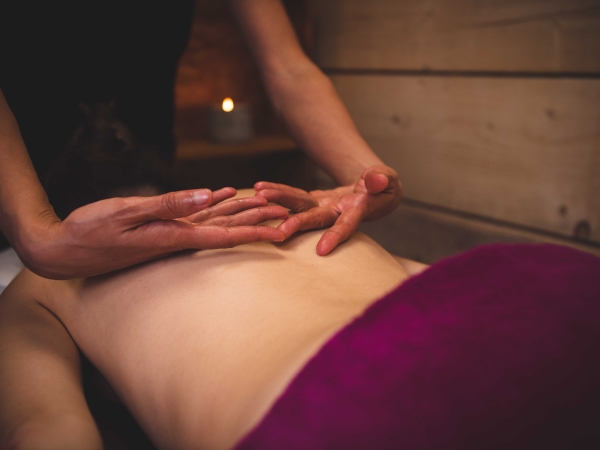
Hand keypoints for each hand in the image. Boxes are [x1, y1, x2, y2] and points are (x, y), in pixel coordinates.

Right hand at [18, 187, 287, 278]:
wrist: (62, 250)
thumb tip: (205, 196)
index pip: (224, 234)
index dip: (254, 232)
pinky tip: (222, 194)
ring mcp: (166, 234)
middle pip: (226, 227)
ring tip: (266, 203)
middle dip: (257, 220)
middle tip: (287, 212)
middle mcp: (176, 238)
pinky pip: (191, 215)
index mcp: (174, 237)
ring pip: (212, 219)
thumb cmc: (89, 232)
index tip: (282, 233)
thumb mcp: (125, 213)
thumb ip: (166, 205)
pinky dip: (209, 203)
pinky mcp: (155, 228)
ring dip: (240, 212)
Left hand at [254, 165, 401, 254]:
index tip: (322, 250)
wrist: (374, 190)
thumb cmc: (385, 187)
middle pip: (315, 220)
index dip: (335, 236)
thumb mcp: (389, 181)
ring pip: (299, 206)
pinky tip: (260, 188)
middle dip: (296, 224)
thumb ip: (381, 180)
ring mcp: (322, 208)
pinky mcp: (313, 200)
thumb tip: (373, 181)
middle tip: (278, 232)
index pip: (347, 225)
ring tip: (260, 196)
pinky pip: (294, 196)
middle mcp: (335, 213)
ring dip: (279, 201)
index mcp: (357, 212)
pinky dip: (278, 191)